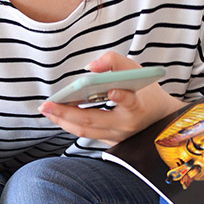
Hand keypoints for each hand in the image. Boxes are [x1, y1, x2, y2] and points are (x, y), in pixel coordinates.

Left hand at [38, 51, 183, 144]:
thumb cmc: (145, 91)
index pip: (130, 102)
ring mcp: (116, 136)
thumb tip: (90, 67)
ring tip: (46, 109)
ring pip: (85, 131)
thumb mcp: (137, 70)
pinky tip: (57, 114)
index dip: (121, 96)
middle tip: (46, 105)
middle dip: (67, 113)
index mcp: (138, 107)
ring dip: (63, 120)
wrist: (158, 118)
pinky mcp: (109, 141)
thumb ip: (115, 62)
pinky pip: (85, 133)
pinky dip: (70, 123)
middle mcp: (126, 126)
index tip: (112, 90)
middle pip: (93, 120)